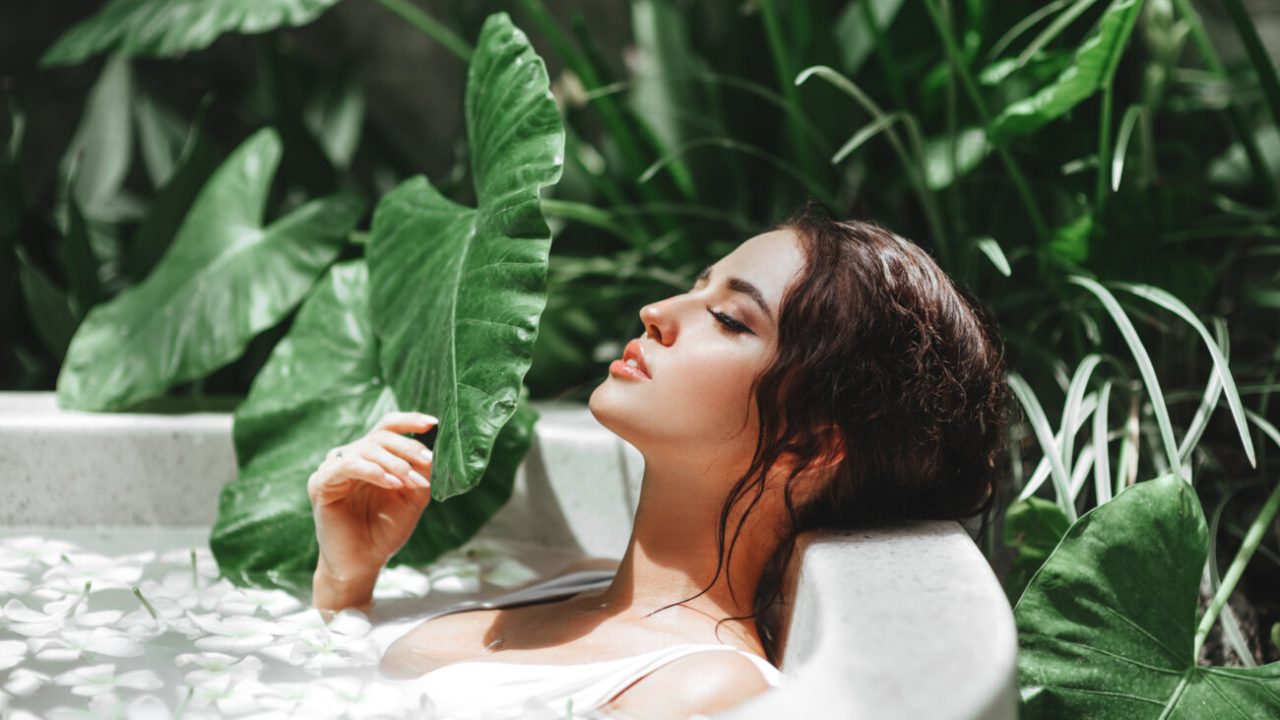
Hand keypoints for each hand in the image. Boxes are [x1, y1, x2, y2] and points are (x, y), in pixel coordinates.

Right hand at [307, 411, 437, 582]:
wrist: (363, 564)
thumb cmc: (385, 530)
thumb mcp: (412, 496)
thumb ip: (421, 471)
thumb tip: (435, 447)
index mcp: (370, 457)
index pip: (387, 428)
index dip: (409, 420)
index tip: (433, 423)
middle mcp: (349, 457)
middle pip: (381, 436)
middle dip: (408, 447)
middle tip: (428, 462)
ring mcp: (333, 469)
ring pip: (367, 448)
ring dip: (395, 462)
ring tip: (411, 480)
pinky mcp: (321, 484)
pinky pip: (347, 465)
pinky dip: (373, 471)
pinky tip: (391, 483)